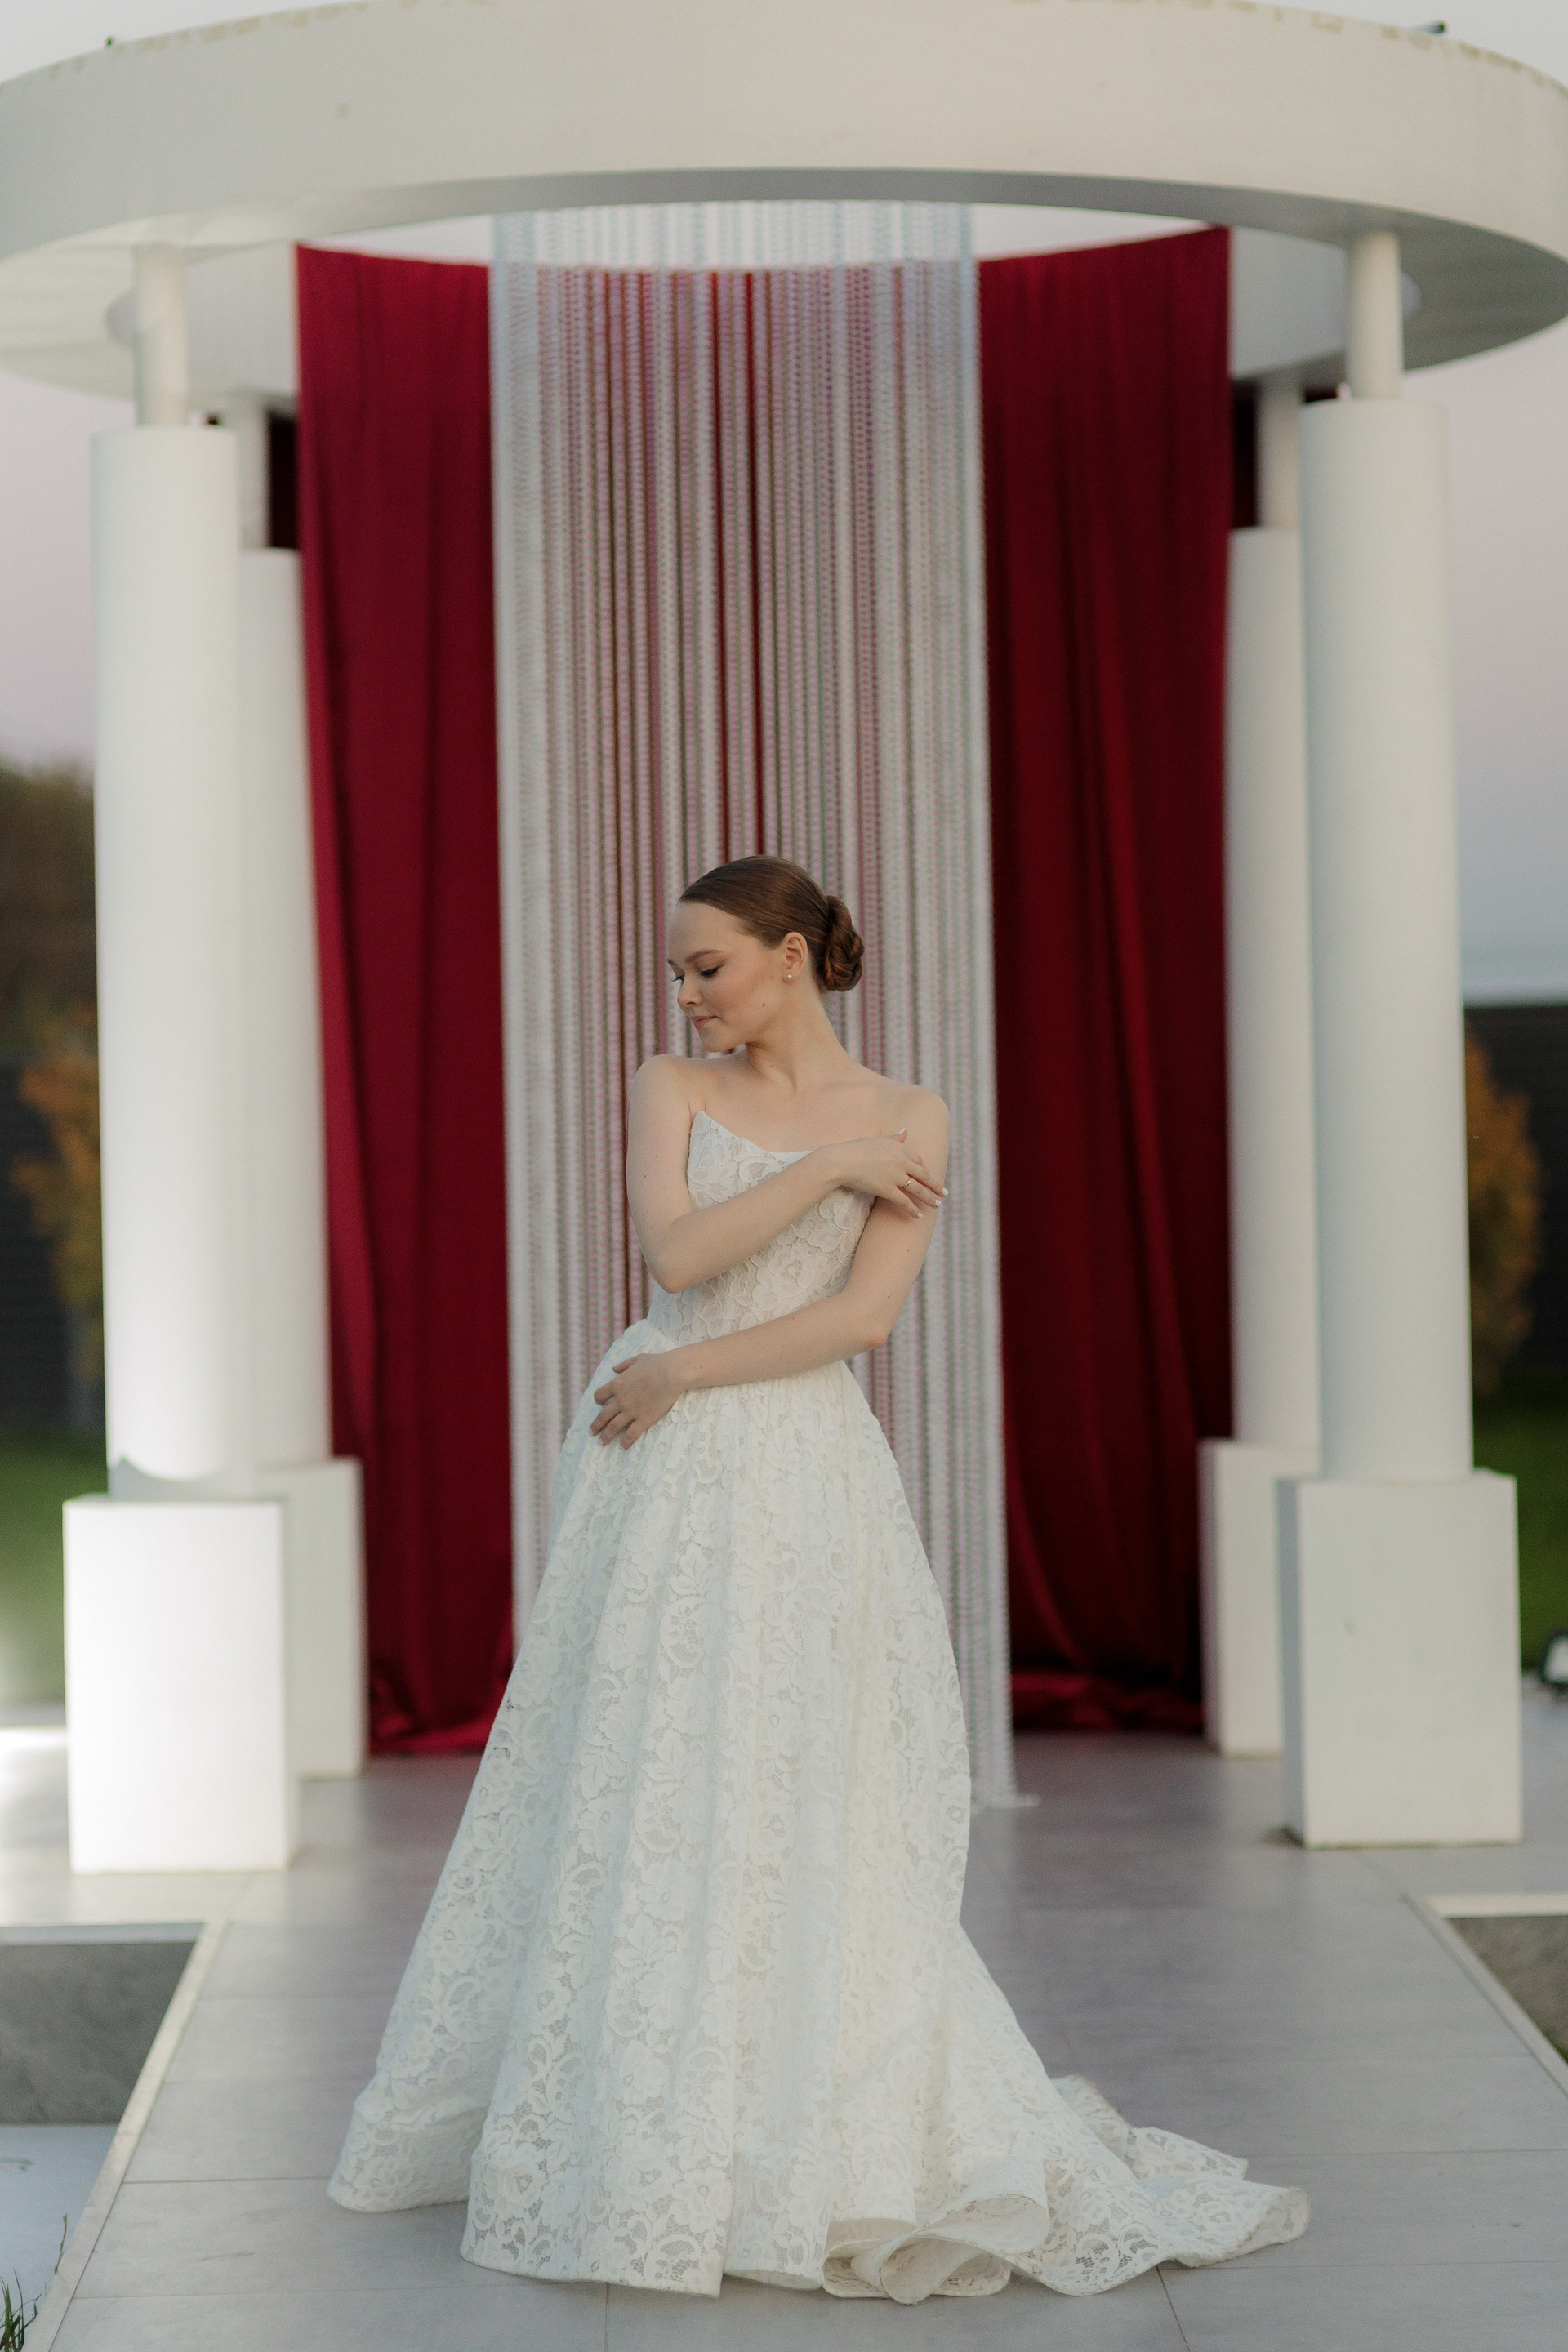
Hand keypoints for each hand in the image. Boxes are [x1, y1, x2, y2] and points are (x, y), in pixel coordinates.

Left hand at [591, 1353, 685, 1446]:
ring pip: (613, 1427)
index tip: (599, 1404)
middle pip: (603, 1415)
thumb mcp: (637, 1359)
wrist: (671, 1374)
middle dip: (596, 1425)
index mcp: (617, 1384)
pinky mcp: (643, 1420)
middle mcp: (620, 1400)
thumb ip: (624, 1365)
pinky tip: (623, 1446)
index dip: (598, 1400)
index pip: (600, 1395)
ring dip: (606, 1436)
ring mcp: (631, 1411)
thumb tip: (614, 1368)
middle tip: (592, 1432)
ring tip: (602, 1442)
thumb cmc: (656, 1363)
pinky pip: (631, 1434)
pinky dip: (626, 1441)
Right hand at [816, 1130, 945, 1219]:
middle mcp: (901, 1161)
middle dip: (936, 1185)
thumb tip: (906, 1130)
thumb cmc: (855, 1149)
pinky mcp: (887, 1189)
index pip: (918, 1159)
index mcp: (898, 1147)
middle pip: (924, 1175)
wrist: (841, 1161)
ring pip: (918, 1189)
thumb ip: (894, 1138)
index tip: (930, 1175)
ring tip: (937, 1205)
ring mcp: (895, 1176)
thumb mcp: (877, 1140)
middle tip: (944, 1193)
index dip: (925, 1169)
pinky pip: (904, 1201)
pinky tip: (918, 1215)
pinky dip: (912, 1209)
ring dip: (929, 1198)